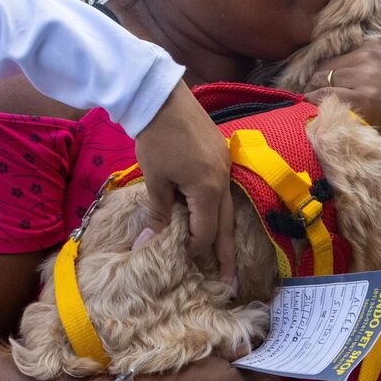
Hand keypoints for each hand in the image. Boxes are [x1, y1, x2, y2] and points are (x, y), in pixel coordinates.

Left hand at [134, 81, 236, 283]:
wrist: (162, 97)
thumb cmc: (156, 140)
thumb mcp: (155, 180)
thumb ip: (158, 213)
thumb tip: (149, 244)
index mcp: (208, 190)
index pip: (205, 232)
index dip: (194, 250)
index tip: (182, 261)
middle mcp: (224, 181)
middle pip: (227, 226)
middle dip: (227, 256)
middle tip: (231, 284)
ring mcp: (226, 166)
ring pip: (228, 208)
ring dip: (224, 233)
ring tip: (226, 257)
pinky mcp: (222, 154)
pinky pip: (224, 190)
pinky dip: (219, 209)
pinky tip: (213, 217)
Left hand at [304, 41, 380, 160]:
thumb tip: (369, 51)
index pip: (340, 53)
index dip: (328, 67)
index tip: (320, 77)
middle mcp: (372, 57)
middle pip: (328, 66)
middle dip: (316, 78)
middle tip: (306, 90)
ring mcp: (367, 78)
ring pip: (323, 81)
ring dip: (312, 90)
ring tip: (305, 99)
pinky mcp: (364, 101)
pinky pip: (326, 98)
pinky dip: (314, 102)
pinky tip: (309, 107)